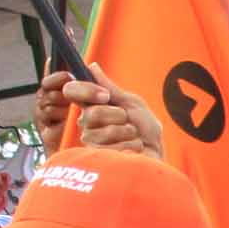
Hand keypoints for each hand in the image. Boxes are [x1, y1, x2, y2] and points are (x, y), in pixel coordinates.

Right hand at [35, 69, 163, 157]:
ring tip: (133, 138)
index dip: (85, 90)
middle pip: (93, 113)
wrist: (156, 155)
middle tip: (129, 124)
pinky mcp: (99, 161)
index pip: (72, 91)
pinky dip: (131, 147)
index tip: (105, 96)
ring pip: (105, 131)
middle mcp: (86, 125)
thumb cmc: (145, 131)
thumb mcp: (131, 104)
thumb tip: (92, 66)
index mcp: (91, 107)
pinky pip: (113, 148)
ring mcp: (90, 143)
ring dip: (128, 133)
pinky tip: (132, 152)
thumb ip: (111, 89)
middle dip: (119, 117)